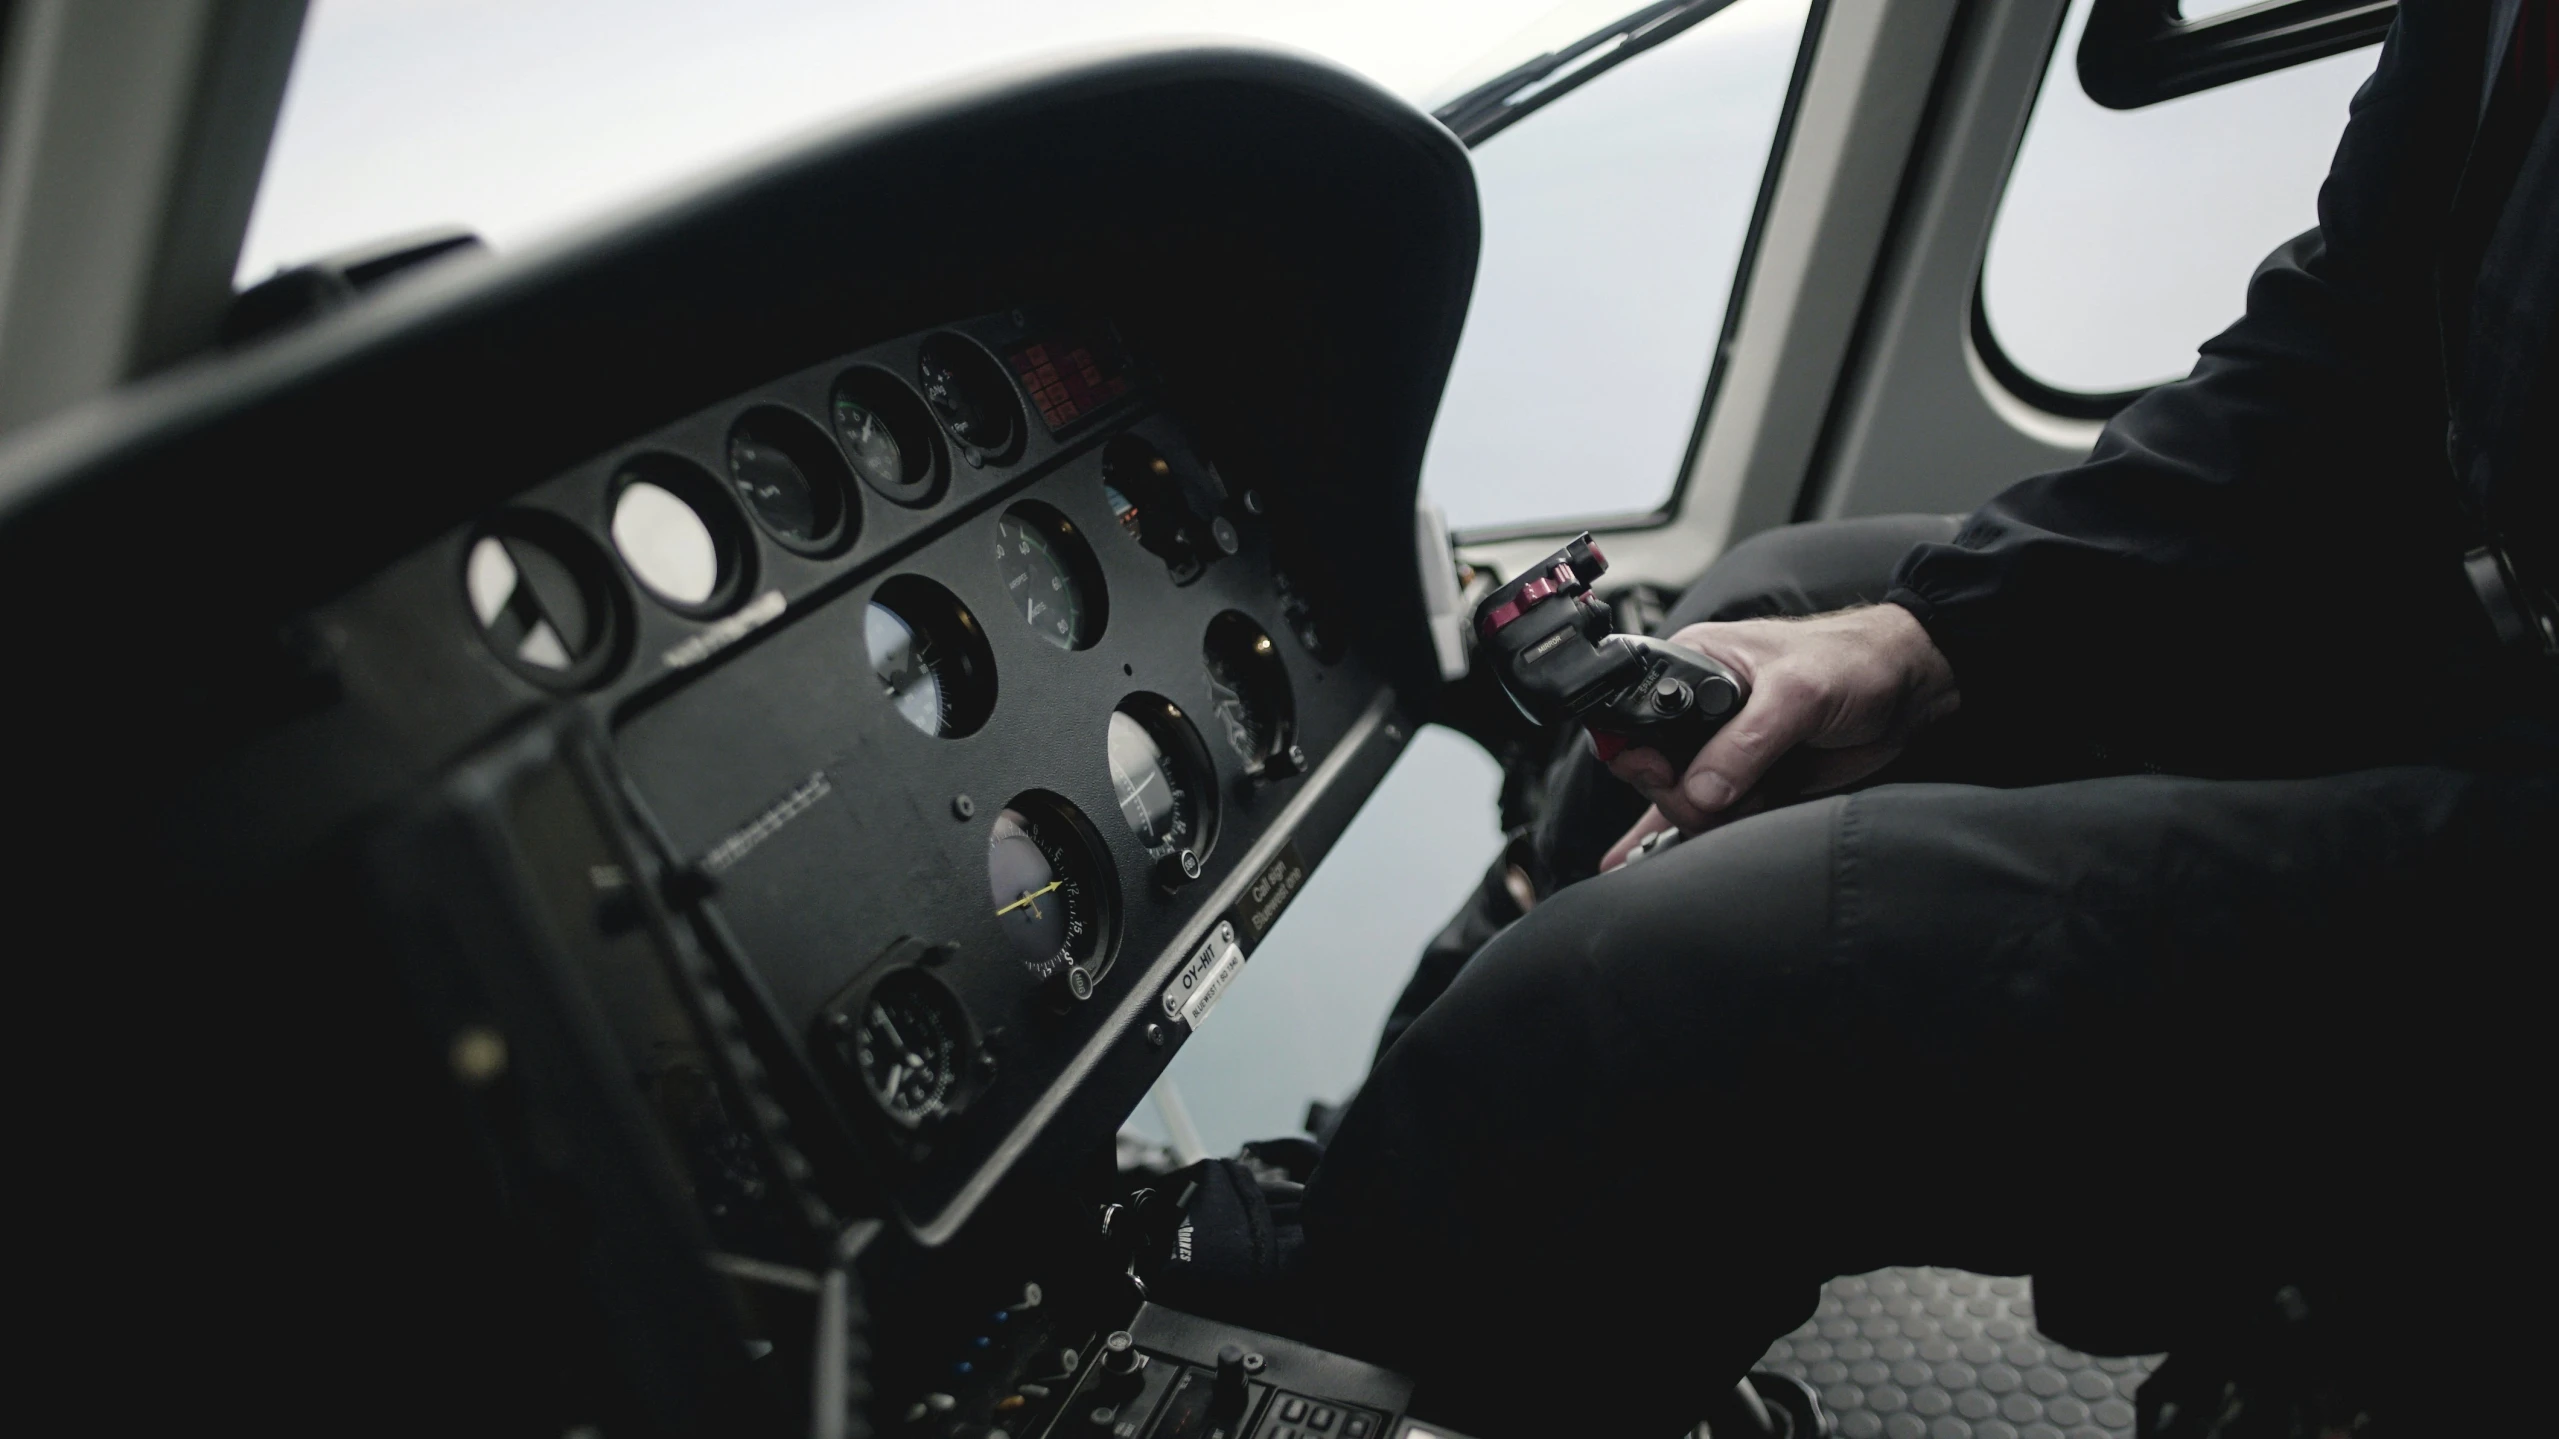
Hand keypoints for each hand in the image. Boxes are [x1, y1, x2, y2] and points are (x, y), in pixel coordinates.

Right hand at [1599, 604, 1957, 868]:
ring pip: (1686, 802)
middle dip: (1683, 795)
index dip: (1638, 753)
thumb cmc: (1854, 660)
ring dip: (1716, 814)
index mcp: (1691, 668)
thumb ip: (1744, 743)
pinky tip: (1649, 852)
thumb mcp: (1796, 692)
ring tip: (1760, 795)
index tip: (1660, 773)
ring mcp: (1724, 751)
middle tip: (1720, 796)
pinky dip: (1698, 831)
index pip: (1633, 717)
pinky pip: (1710, 814)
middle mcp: (1699, 711)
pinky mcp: (1750, 782)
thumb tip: (1701, 790)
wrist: (1909, 692)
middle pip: (1654, 772)